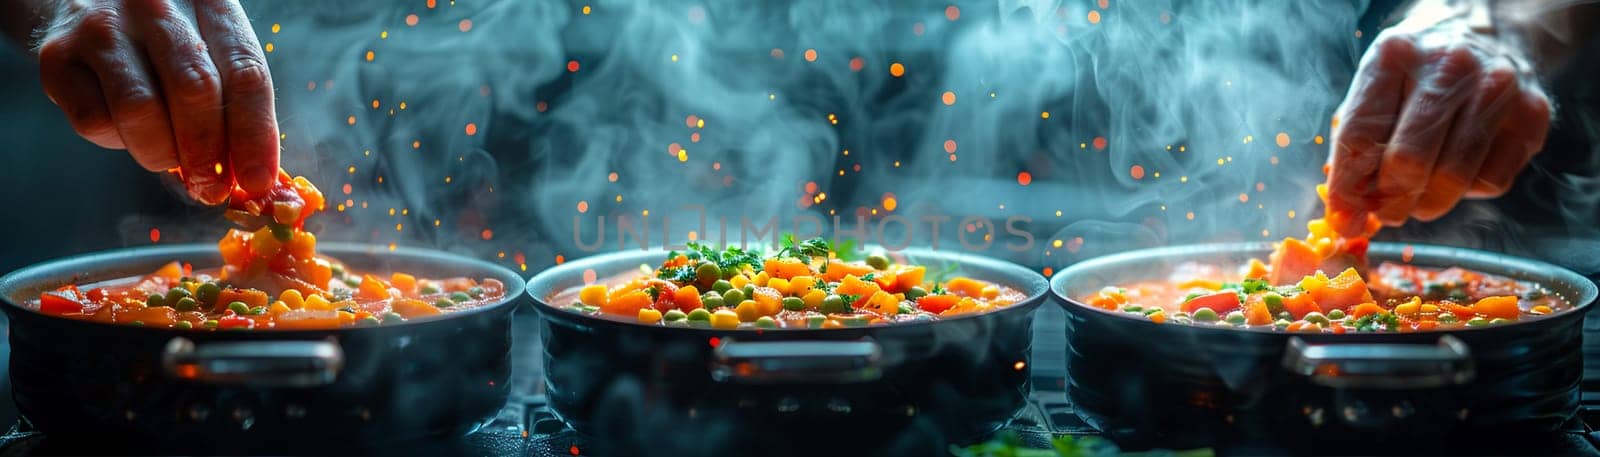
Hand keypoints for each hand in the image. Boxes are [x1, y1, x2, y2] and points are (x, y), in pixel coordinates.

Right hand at [34, 0, 278, 204]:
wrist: (83, 4)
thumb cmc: (164, 39)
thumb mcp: (209, 49)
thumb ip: (232, 99)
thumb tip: (248, 175)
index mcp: (209, 2)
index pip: (245, 72)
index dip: (254, 134)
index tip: (257, 180)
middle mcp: (156, 5)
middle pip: (195, 90)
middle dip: (207, 153)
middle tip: (211, 186)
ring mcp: (102, 26)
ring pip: (140, 110)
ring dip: (160, 152)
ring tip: (167, 155)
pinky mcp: (57, 55)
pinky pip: (94, 120)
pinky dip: (115, 141)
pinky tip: (124, 127)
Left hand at [1325, 19, 1550, 236]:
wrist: (1487, 30)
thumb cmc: (1418, 71)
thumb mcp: (1377, 85)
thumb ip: (1356, 142)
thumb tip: (1346, 214)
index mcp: (1395, 56)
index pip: (1360, 136)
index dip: (1347, 188)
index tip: (1343, 217)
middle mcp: (1448, 67)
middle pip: (1408, 162)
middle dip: (1390, 201)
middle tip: (1386, 212)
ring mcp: (1496, 88)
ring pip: (1453, 178)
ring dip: (1428, 203)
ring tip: (1419, 198)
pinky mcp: (1532, 114)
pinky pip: (1492, 181)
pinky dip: (1469, 191)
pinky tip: (1460, 170)